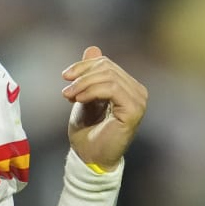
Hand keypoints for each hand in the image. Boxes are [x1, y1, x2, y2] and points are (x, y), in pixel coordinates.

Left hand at [60, 46, 146, 169]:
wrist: (89, 157)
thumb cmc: (88, 131)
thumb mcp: (84, 96)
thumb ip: (90, 75)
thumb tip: (93, 47)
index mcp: (128, 87)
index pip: (106, 64)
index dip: (84, 66)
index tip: (65, 76)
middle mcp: (138, 92)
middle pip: (107, 68)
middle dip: (82, 75)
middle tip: (66, 90)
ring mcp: (138, 101)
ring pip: (109, 77)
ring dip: (84, 84)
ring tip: (69, 96)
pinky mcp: (134, 110)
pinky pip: (112, 89)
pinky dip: (91, 91)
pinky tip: (79, 100)